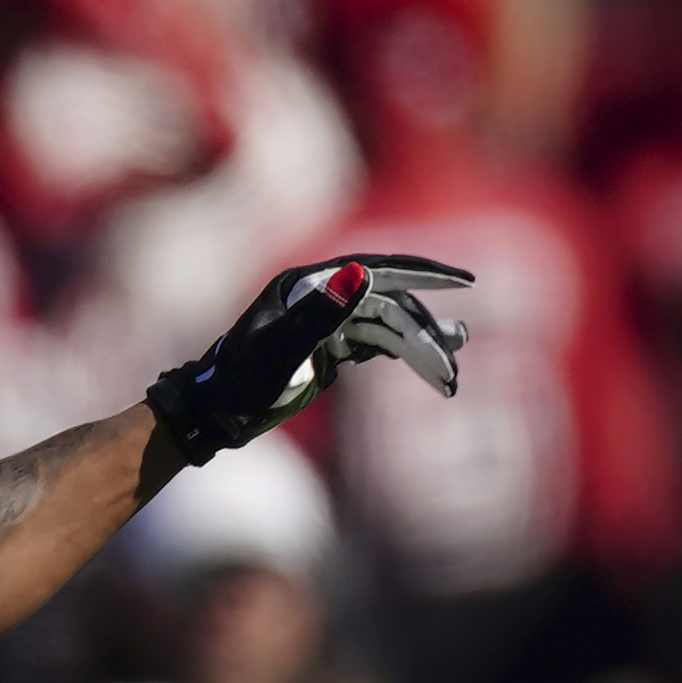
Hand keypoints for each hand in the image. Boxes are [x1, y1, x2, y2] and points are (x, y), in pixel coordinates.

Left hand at [147, 255, 472, 464]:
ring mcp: (328, 321)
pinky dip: (405, 356)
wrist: (215, 413)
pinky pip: (378, 344)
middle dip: (424, 335)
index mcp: (310, 284)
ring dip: (421, 348)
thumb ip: (320, 314)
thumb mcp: (279, 350)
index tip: (466, 282)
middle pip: (390, 306)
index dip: (425, 273)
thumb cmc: (240, 382)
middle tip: (451, 365)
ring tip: (452, 372)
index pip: (379, 270)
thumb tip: (360, 272)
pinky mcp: (331, 346)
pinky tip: (432, 367)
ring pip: (389, 327)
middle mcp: (323, 296)